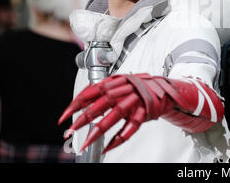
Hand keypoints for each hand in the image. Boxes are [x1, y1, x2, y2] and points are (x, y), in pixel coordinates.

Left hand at [58, 73, 223, 152]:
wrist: (166, 88)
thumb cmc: (140, 87)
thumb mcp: (121, 83)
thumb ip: (104, 90)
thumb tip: (82, 100)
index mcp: (115, 82)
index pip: (91, 92)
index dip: (75, 105)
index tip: (63, 117)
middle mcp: (124, 90)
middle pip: (100, 104)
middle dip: (82, 119)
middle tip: (69, 132)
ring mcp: (135, 101)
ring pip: (114, 116)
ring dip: (98, 131)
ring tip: (85, 143)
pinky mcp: (144, 112)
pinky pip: (130, 128)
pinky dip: (119, 139)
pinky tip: (108, 147)